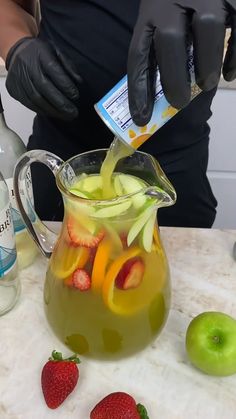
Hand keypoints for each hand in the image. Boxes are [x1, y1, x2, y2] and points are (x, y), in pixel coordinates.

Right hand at [6, 37, 81, 119]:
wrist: (17, 51)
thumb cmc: (40, 53)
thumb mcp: (57, 51)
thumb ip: (68, 65)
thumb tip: (79, 82)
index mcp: (40, 53)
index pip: (53, 70)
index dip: (65, 85)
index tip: (75, 95)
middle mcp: (27, 65)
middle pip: (44, 87)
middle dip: (61, 103)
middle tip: (73, 112)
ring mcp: (19, 78)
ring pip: (36, 99)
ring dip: (53, 110)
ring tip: (65, 116)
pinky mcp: (14, 89)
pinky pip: (29, 104)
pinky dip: (43, 111)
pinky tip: (53, 113)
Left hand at [128, 0, 235, 125]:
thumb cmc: (177, 6)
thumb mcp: (160, 21)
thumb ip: (161, 50)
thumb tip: (158, 98)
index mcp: (149, 12)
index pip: (138, 53)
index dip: (138, 89)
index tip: (141, 118)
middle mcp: (172, 0)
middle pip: (170, 38)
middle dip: (174, 77)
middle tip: (180, 102)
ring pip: (208, 26)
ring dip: (207, 63)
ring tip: (206, 84)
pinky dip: (235, 54)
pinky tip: (229, 73)